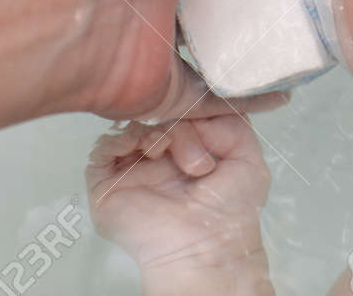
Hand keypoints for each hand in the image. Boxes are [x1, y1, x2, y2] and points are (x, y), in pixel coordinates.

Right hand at [86, 114, 269, 273]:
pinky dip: (126, 138)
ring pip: (135, 127)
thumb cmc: (230, 212)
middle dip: (183, 126)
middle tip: (201, 161)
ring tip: (181, 162)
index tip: (208, 117)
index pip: (179, 111)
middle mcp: (159, 160)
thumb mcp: (247, 156)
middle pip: (158, 116)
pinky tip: (151, 150)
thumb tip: (199, 107)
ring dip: (161, 133)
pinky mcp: (108, 185)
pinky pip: (104, 147)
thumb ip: (230, 121)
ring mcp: (133, 170)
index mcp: (188, 151)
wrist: (208, 245)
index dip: (192, 107)